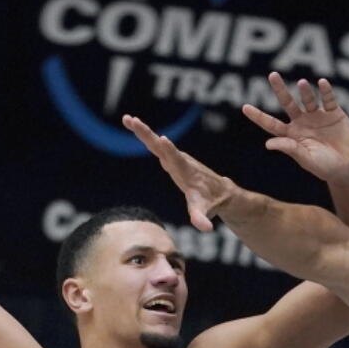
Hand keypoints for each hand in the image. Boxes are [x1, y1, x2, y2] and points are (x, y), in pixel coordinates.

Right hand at [123, 114, 234, 231]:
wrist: (221, 191)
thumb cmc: (210, 202)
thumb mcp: (205, 211)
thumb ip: (202, 218)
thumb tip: (205, 229)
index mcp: (186, 172)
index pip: (177, 160)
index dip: (170, 151)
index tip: (163, 140)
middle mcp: (181, 161)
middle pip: (161, 146)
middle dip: (148, 134)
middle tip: (132, 120)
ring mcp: (176, 158)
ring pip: (157, 143)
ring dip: (142, 131)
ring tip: (127, 119)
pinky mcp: (172, 158)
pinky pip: (156, 145)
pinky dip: (145, 135)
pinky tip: (134, 126)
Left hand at [243, 73, 348, 183]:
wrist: (348, 167)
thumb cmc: (325, 167)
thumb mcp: (307, 159)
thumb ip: (290, 149)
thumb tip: (268, 143)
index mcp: (292, 135)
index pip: (271, 124)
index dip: (259, 116)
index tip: (245, 107)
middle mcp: (302, 122)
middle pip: (287, 103)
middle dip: (280, 89)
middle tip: (273, 75)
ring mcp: (318, 116)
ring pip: (308, 99)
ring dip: (305, 91)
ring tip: (303, 83)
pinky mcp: (334, 113)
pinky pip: (329, 99)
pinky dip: (326, 91)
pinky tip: (322, 83)